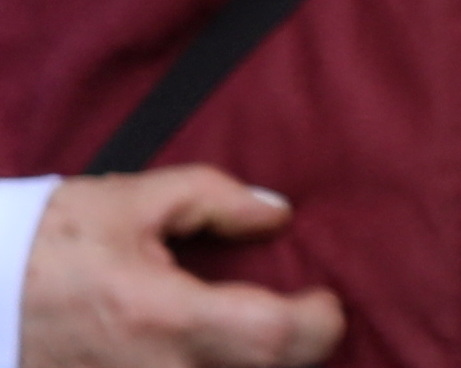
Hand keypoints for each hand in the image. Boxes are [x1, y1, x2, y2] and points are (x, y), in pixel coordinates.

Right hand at [15, 169, 342, 367]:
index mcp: (164, 317)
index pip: (274, 340)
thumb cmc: (47, 244)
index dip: (318, 322)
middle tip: (293, 317)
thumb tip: (277, 215)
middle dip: (293, 351)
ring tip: (253, 333)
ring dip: (245, 363)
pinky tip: (211, 350)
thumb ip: (217, 200)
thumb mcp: (132, 202)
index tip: (323, 299)